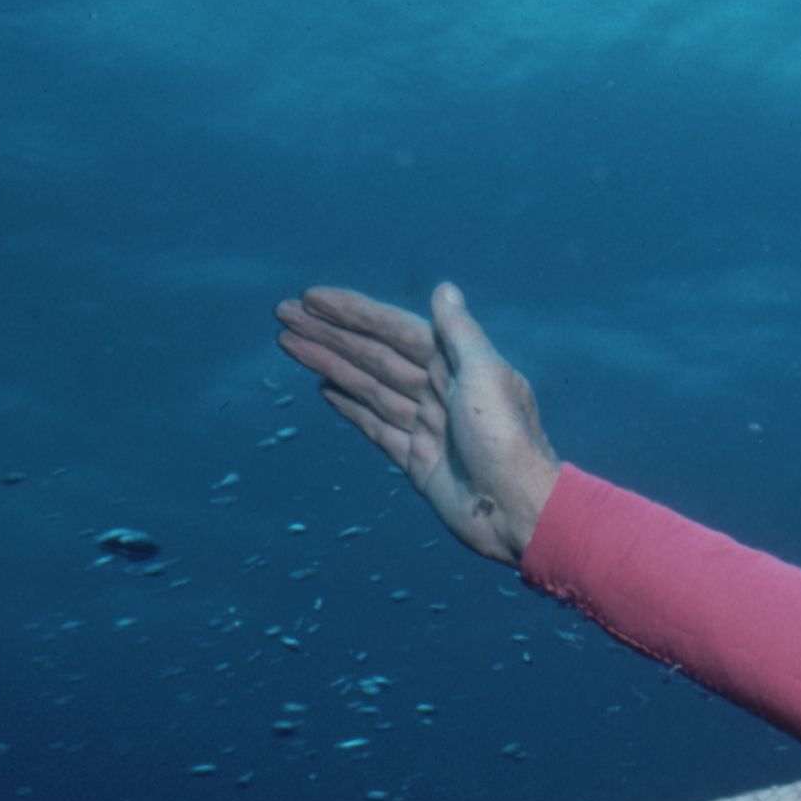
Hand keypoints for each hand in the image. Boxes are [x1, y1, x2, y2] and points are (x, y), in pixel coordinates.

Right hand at [274, 282, 561, 565]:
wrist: (518, 510)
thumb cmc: (507, 439)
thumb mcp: (486, 376)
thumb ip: (460, 333)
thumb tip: (444, 289)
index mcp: (457, 368)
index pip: (396, 331)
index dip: (355, 313)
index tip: (312, 297)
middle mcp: (440, 393)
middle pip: (374, 356)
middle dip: (329, 334)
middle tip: (283, 314)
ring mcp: (426, 427)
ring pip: (367, 387)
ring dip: (329, 362)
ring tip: (289, 342)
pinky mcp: (417, 461)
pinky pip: (375, 426)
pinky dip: (350, 406)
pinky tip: (324, 387)